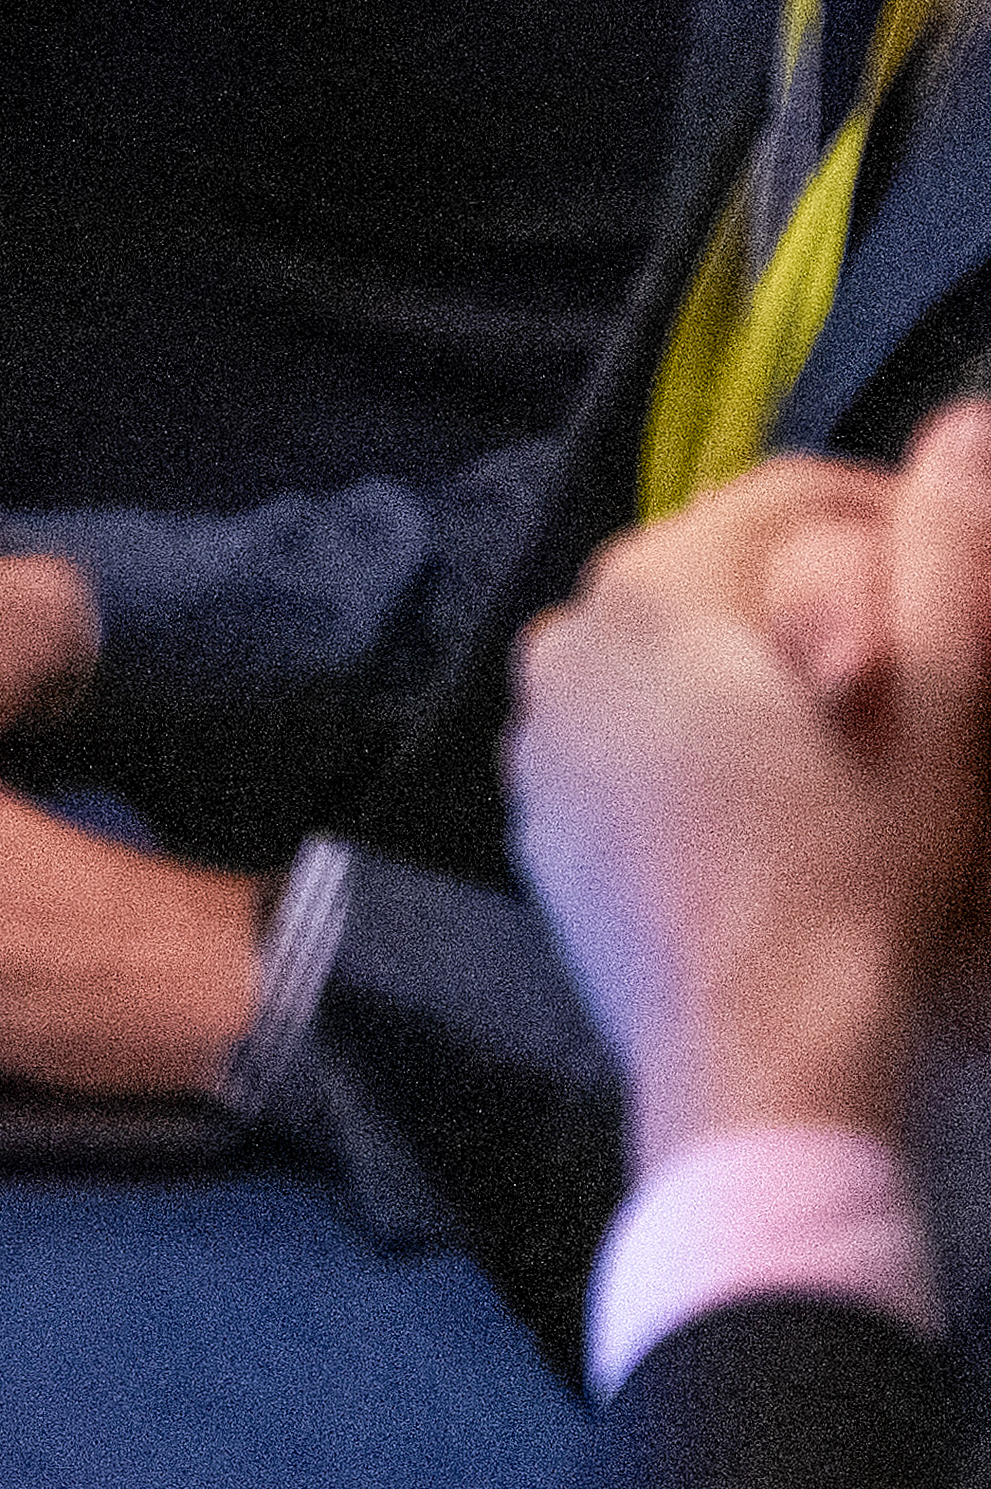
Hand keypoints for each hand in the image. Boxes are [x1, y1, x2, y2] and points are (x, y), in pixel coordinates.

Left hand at [517, 405, 990, 1155]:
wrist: (760, 1057)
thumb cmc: (865, 881)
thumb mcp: (948, 712)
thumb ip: (952, 558)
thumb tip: (968, 431)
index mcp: (656, 587)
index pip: (793, 493)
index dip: (898, 516)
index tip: (966, 572)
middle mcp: (570, 634)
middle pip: (726, 568)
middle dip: (829, 595)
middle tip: (925, 668)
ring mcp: (540, 727)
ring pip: (677, 649)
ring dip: (764, 667)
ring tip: (861, 739)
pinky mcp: (540, 810)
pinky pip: (633, 732)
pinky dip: (701, 738)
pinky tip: (779, 799)